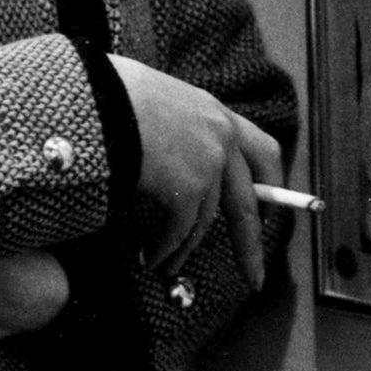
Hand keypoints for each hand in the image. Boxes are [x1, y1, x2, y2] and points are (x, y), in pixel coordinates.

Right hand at [109, 54, 282, 288]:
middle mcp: (222, 139)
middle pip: (247, 203)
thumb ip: (181, 129)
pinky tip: (149, 258)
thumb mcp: (160, 101)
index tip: (268, 210)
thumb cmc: (114, 92)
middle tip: (255, 277)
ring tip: (166, 267)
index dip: (271, 185)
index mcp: (217, 114)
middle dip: (250, 245)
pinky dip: (165, 249)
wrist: (99, 96)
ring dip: (184, 250)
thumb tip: (177, 164)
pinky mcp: (187, 188)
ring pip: (205, 223)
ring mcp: (208, 164)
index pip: (264, 151)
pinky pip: (179, 230)